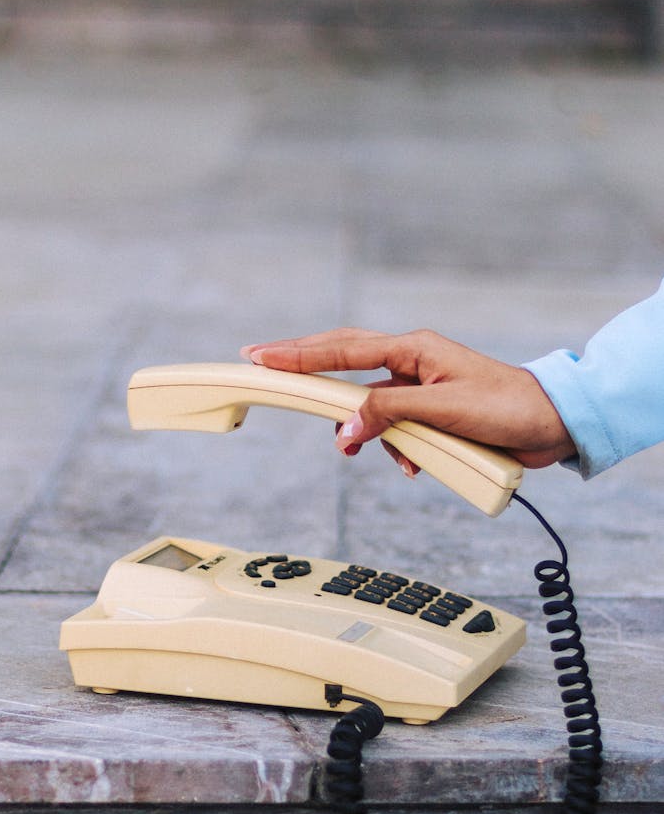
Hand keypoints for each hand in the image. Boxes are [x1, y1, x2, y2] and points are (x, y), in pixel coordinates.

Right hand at [240, 328, 575, 473]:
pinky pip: (394, 427)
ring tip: (351, 449)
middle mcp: (411, 362)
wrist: (551, 424)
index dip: (298, 354)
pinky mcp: (430, 411)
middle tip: (263, 368)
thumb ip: (391, 415)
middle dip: (307, 372)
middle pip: (344, 362)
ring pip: (369, 404)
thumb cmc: (507, 407)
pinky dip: (395, 448)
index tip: (261, 355)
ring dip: (363, 430)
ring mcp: (419, 386)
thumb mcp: (444, 411)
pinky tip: (412, 464)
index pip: (342, 349)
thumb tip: (347, 426)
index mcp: (413, 349)